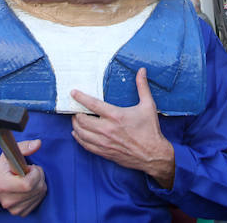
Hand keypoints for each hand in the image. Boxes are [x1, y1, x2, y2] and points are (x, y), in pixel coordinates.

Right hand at [0, 139, 46, 215]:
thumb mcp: (9, 154)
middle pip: (36, 189)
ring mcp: (14, 208)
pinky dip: (38, 193)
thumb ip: (24, 147)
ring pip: (40, 195)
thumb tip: (38, 144)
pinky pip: (38, 201)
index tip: (30, 167)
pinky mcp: (20, 212)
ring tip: (29, 178)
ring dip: (39, 184)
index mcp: (3, 185)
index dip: (34, 173)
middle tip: (31, 171)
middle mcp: (8, 200)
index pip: (28, 184)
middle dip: (39, 176)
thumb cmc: (4, 168)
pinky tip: (30, 187)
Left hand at [71, 67, 174, 188]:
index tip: (73, 93)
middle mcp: (107, 129)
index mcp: (116, 115)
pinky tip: (78, 133)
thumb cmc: (150, 130)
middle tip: (75, 108)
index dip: (80, 97)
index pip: (92, 104)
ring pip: (81, 133)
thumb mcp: (148, 105)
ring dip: (75, 125)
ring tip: (76, 119)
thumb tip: (141, 70)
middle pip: (82, 120)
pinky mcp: (105, 152)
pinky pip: (86, 145)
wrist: (153, 155)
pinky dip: (79, 138)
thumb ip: (142, 86)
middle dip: (76, 113)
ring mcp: (104, 142)